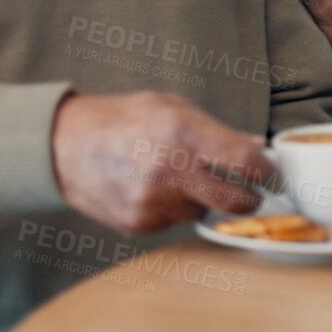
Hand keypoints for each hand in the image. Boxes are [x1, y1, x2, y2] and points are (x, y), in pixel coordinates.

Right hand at [50, 91, 273, 234]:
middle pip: (237, 202)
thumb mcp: (174, 108)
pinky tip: (152, 188)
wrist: (64, 146)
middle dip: (248, 197)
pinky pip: (174, 222)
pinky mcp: (139, 224)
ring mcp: (153, 203)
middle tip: (246, 188)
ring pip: (203, 213)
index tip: (267, 170)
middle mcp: (170, 172)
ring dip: (202, 200)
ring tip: (177, 176)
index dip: (265, 170)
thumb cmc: (124, 120)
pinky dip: (173, 209)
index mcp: (184, 134)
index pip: (247, 163)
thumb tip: (258, 149)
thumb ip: (219, 131)